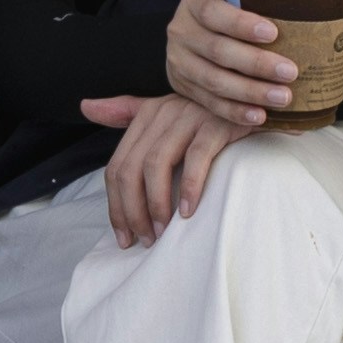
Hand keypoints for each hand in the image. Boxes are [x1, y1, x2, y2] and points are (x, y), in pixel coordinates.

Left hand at [77, 90, 241, 245]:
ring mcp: (190, 116)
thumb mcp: (165, 110)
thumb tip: (85, 106)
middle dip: (132, 211)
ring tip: (162, 232)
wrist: (257, 102)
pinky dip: (188, 187)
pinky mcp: (217, 124)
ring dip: (156, 205)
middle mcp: (163, 112)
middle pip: (130, 169)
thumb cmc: (209, 115)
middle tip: (144, 239)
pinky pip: (195, 159)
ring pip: (156, 165)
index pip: (116, 167)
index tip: (124, 237)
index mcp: (146, 114)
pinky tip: (188, 212)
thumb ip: (126, 111)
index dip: (116, 206)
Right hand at [160, 0, 299, 125]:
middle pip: (217, 50)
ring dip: (251, 92)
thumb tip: (337, 18)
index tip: (273, 33)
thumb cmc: (229, 12)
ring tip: (283, 97)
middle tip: (290, 72)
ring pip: (214, 80)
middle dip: (256, 64)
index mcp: (195, 1)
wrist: (193, 32)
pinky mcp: (182, 86)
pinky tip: (260, 115)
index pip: (213, 11)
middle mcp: (181, 30)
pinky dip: (236, 111)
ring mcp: (179, 61)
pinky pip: (210, 103)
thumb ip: (272, 5)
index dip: (241, 24)